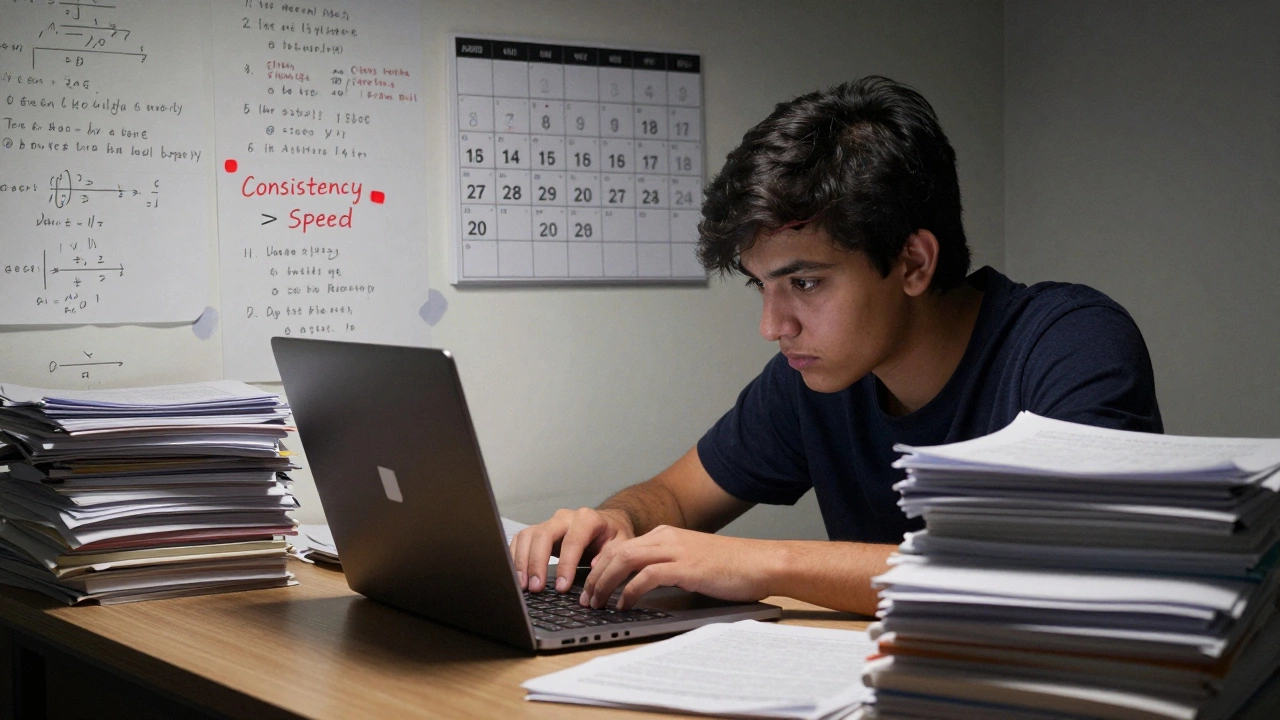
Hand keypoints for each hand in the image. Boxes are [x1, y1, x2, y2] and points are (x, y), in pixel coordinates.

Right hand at [510, 507, 634, 593]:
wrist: (607, 523)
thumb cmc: (613, 535)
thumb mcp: (621, 544)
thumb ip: (611, 555)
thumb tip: (594, 567)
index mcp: (587, 519)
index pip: (572, 540)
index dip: (566, 564)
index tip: (562, 587)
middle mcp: (564, 517)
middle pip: (543, 535)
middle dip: (537, 563)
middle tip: (536, 588)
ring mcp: (549, 523)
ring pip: (528, 536)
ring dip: (522, 562)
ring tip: (523, 586)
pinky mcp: (538, 531)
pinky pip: (521, 540)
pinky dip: (515, 557)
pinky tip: (516, 576)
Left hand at [580, 526, 778, 610]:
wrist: (762, 563)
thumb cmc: (731, 568)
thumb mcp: (692, 562)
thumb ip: (668, 566)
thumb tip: (642, 585)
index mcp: (666, 535)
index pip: (621, 546)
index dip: (600, 566)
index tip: (590, 585)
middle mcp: (667, 538)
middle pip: (616, 552)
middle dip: (595, 576)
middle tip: (585, 598)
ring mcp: (676, 550)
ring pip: (624, 560)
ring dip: (605, 583)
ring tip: (597, 602)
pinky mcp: (686, 567)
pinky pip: (646, 576)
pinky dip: (630, 591)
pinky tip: (624, 604)